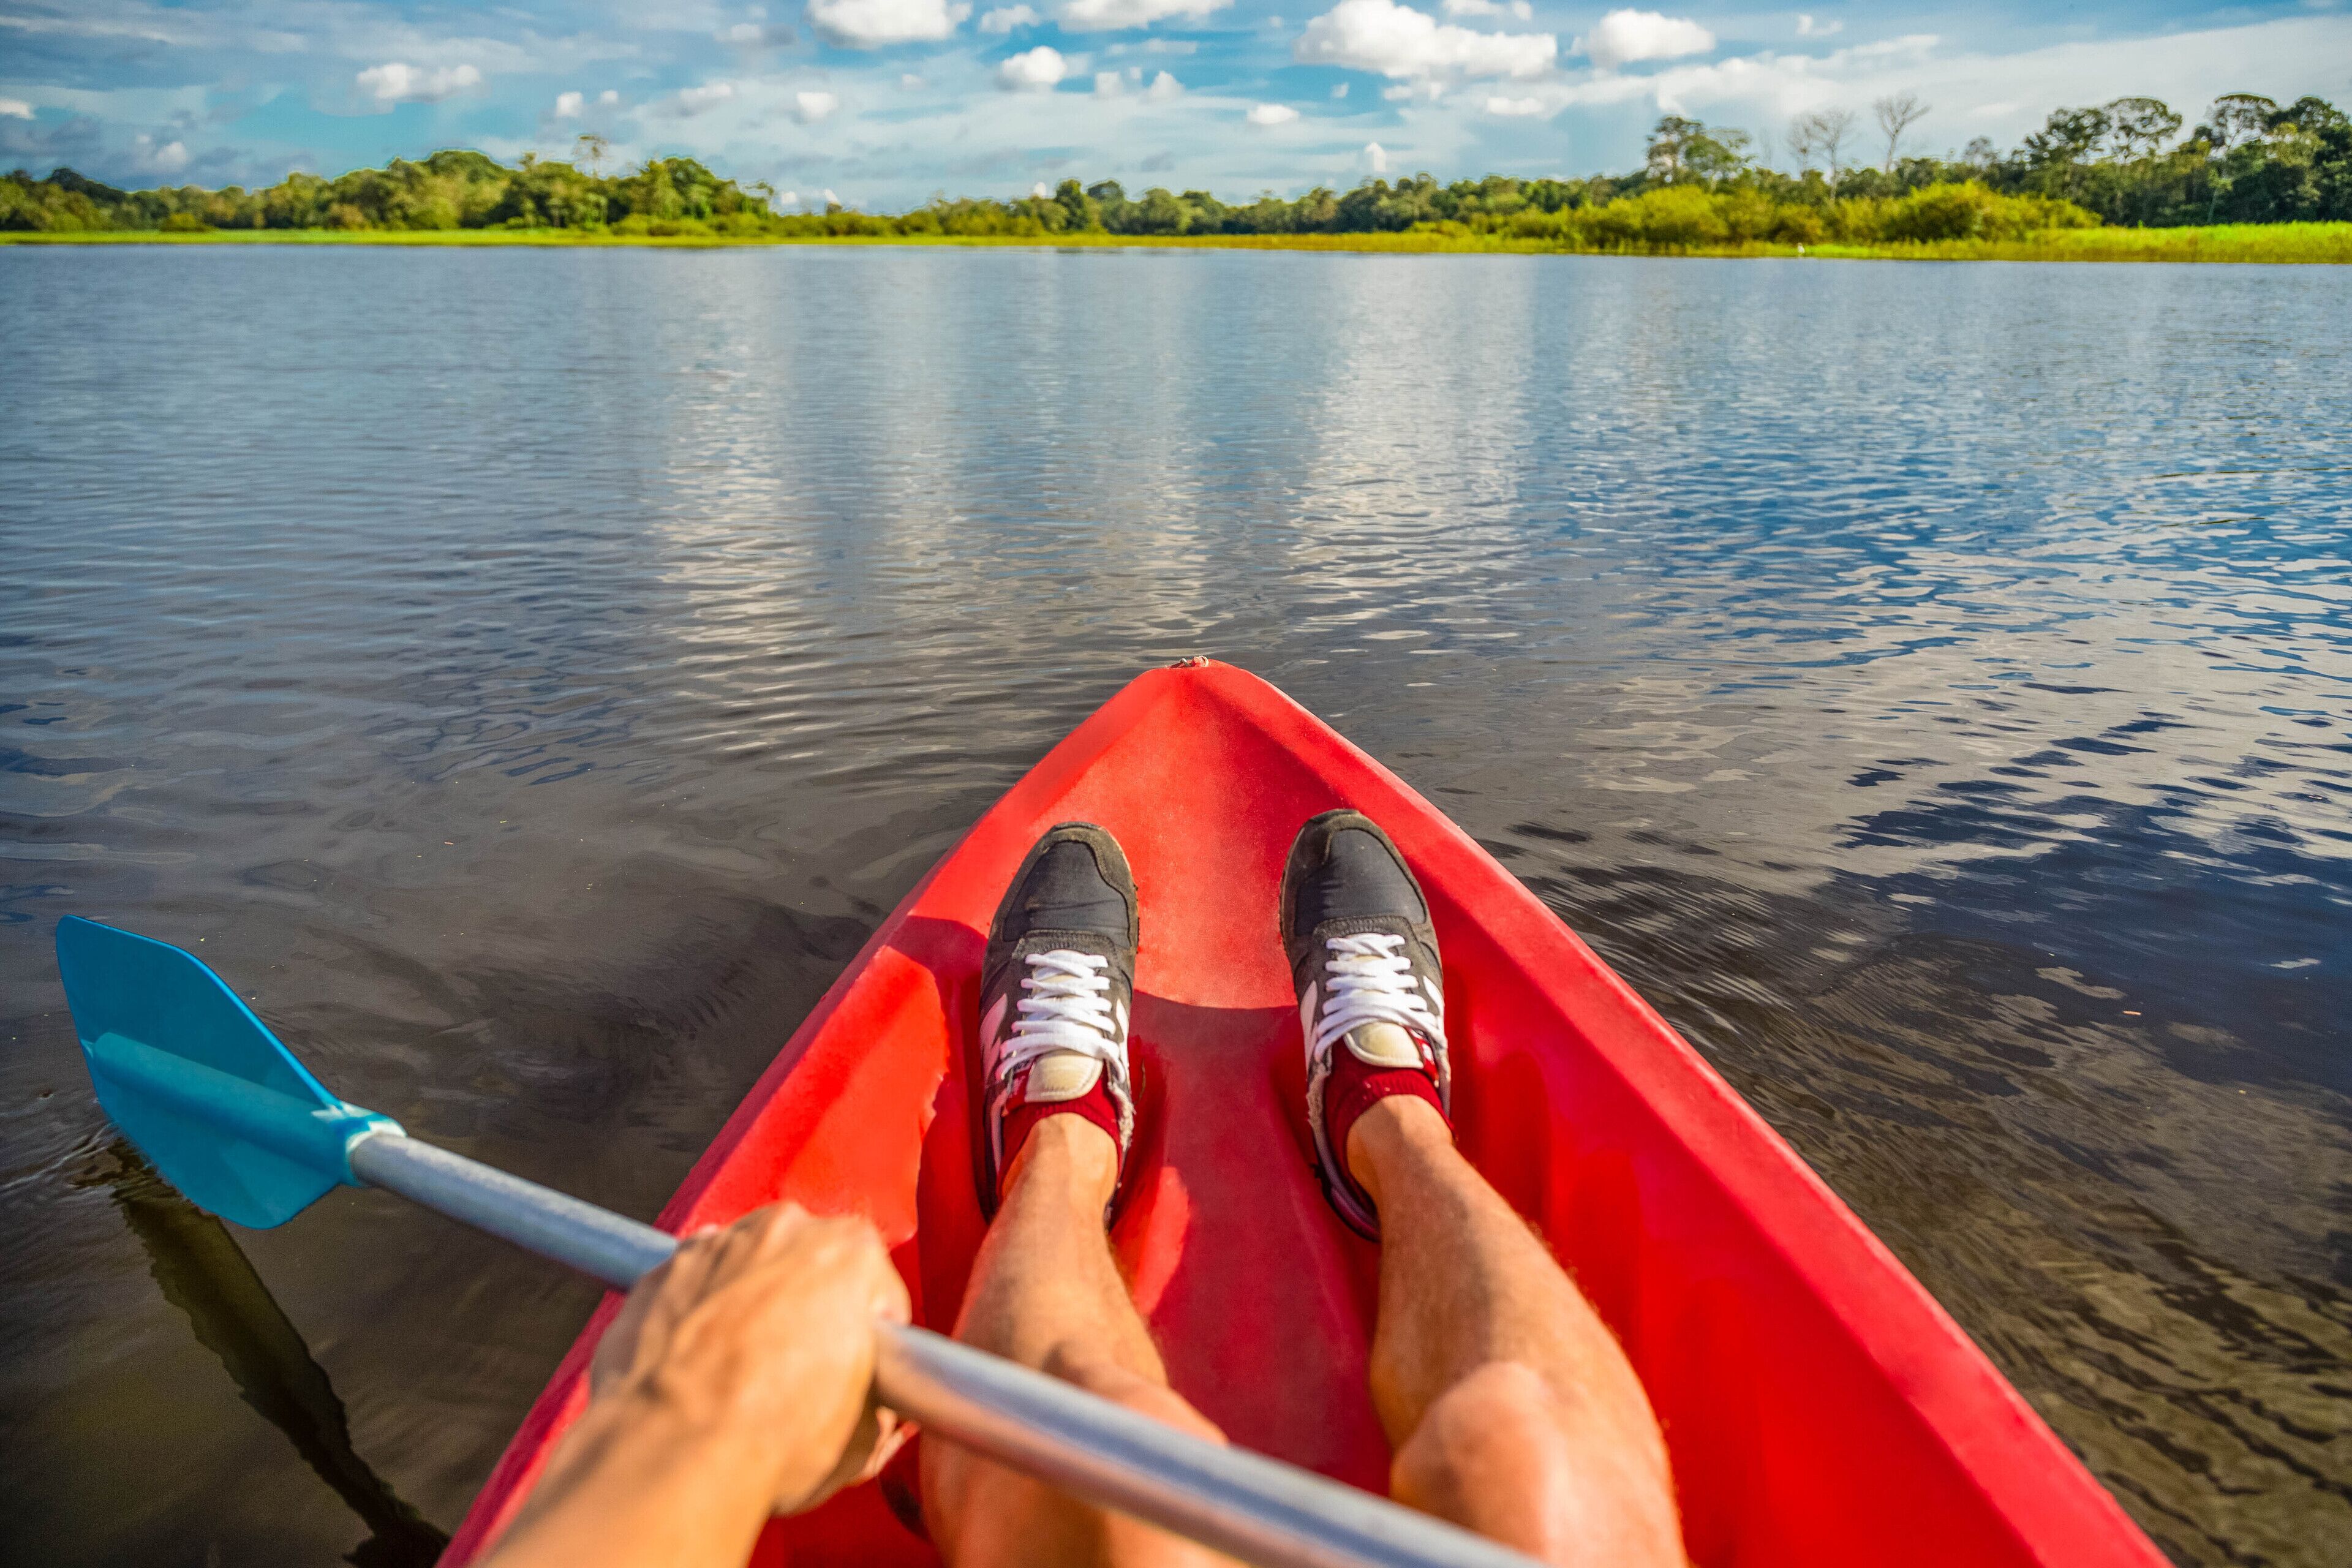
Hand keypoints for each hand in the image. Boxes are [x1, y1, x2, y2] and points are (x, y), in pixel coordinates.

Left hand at [588, 1202, 912, 1514]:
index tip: (860, 1370)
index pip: (878, 1293)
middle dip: (809, 1309)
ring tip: (743, 1373)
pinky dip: (701, 1316)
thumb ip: (876, 1405)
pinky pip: (696, 1287)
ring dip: (752, 1305)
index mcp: (849, 1253)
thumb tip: (867, 1415)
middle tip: (800, 1373)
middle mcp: (783, 1231)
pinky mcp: (660, 1272)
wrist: (672, 1456)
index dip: (874, 1342)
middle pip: (811, 1266)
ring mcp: (715, 1246)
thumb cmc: (768, 1436)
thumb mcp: (862, 1437)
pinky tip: (702, 1367)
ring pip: (750, 1268)